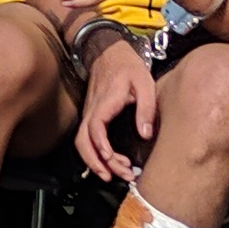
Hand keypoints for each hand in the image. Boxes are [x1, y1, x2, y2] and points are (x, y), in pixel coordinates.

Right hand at [71, 35, 155, 184]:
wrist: (107, 51)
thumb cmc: (127, 65)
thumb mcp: (144, 82)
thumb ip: (146, 108)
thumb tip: (145, 134)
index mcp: (105, 102)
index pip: (95, 127)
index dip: (101, 146)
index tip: (112, 158)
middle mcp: (92, 111)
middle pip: (83, 141)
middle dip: (96, 162)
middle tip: (115, 176)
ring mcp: (89, 113)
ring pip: (82, 142)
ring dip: (94, 161)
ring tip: (112, 174)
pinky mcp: (92, 116)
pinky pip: (87, 139)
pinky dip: (96, 153)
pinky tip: (111, 161)